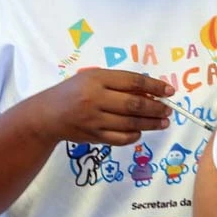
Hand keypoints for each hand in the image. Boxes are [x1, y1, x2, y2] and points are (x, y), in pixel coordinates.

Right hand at [28, 69, 173, 145]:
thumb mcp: (92, 78)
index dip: (154, 86)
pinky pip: (120, 139)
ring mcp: (94, 120)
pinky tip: (141, 132)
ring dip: (150, 123)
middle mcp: (95, 99)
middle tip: (169, 110)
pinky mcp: (94, 136)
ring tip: (163, 122)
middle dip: (156, 107)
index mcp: (96, 79)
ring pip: (130, 123)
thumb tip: (150, 91)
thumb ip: (117, 83)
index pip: (132, 81)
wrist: (47, 115)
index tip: (169, 91)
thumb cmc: (73, 92)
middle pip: (134, 104)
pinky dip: (134, 136)